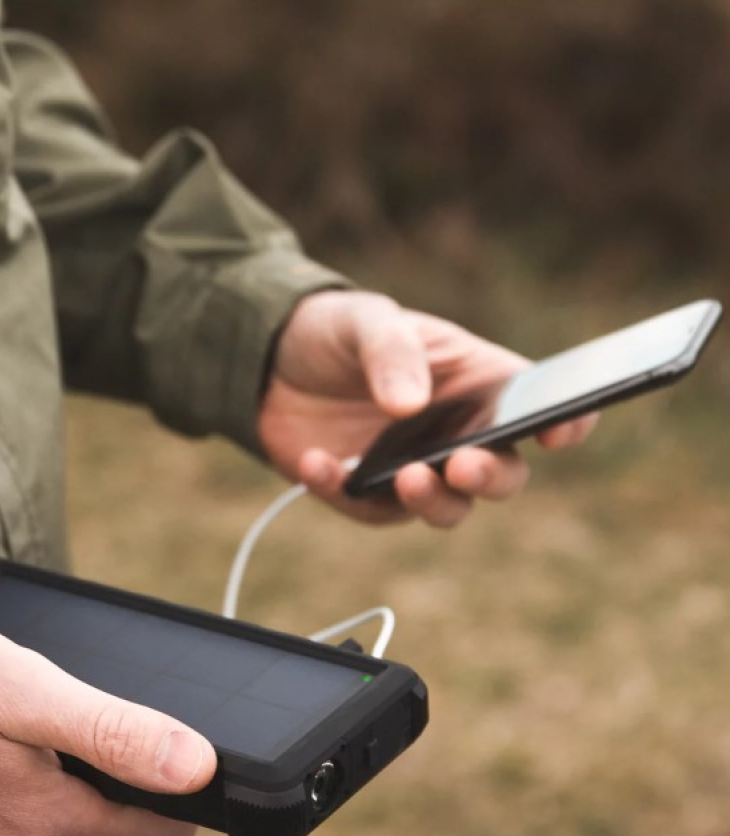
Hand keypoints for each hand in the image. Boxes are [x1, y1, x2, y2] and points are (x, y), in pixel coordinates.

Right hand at [0, 611, 216, 835]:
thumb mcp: (28, 690)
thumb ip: (116, 734)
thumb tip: (198, 768)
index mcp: (46, 825)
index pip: (158, 835)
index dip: (175, 790)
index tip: (159, 746)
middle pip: (104, 823)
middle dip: (98, 770)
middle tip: (54, 714)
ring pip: (53, 819)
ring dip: (48, 773)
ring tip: (7, 724)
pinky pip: (5, 821)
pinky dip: (6, 784)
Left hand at [258, 290, 595, 526]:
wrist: (271, 363)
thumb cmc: (339, 332)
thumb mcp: (366, 322)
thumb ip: (391, 353)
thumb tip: (408, 407)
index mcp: (480, 383)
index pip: (543, 406)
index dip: (567, 422)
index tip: (558, 432)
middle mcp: (459, 434)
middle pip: (502, 475)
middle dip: (491, 477)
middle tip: (464, 466)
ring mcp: (415, 469)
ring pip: (447, 509)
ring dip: (433, 502)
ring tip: (407, 477)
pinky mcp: (368, 494)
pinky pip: (369, 510)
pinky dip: (345, 493)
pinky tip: (316, 463)